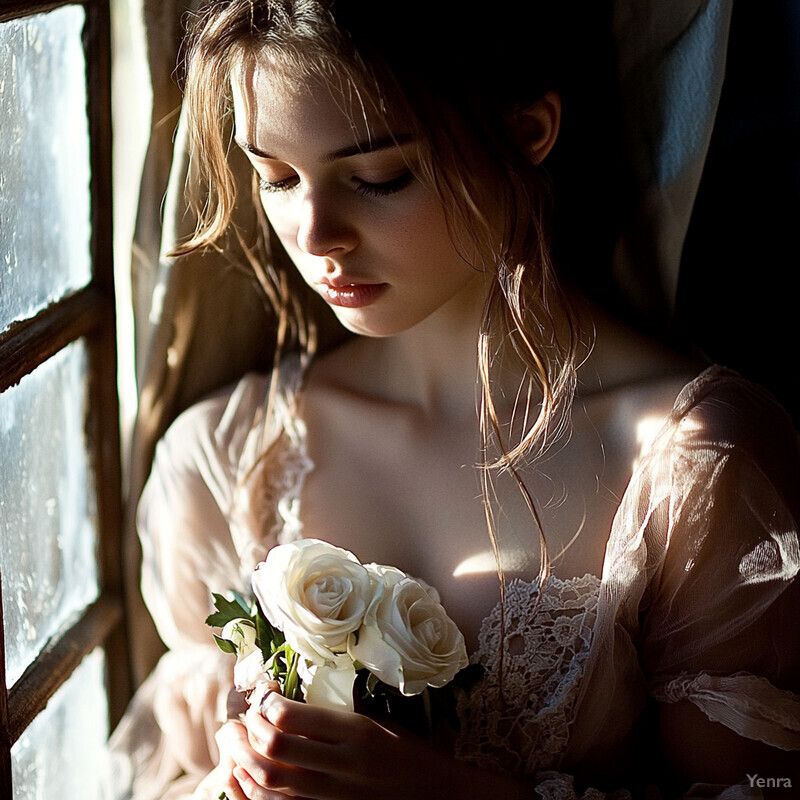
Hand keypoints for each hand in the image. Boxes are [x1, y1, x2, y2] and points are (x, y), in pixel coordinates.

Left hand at [226, 692, 529, 799]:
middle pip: (274, 749)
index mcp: (356, 731)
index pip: (293, 717)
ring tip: (232, 744)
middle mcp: (343, 765)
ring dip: (241, 761)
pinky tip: (242, 778)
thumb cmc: (405, 752)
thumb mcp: (375, 722)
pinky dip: (251, 792)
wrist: (434, 796)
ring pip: (270, 782)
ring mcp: (334, 797)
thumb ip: (332, 717)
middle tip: (235, 721)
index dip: (265, 705)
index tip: (260, 697)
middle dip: (245, 732)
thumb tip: (280, 706)